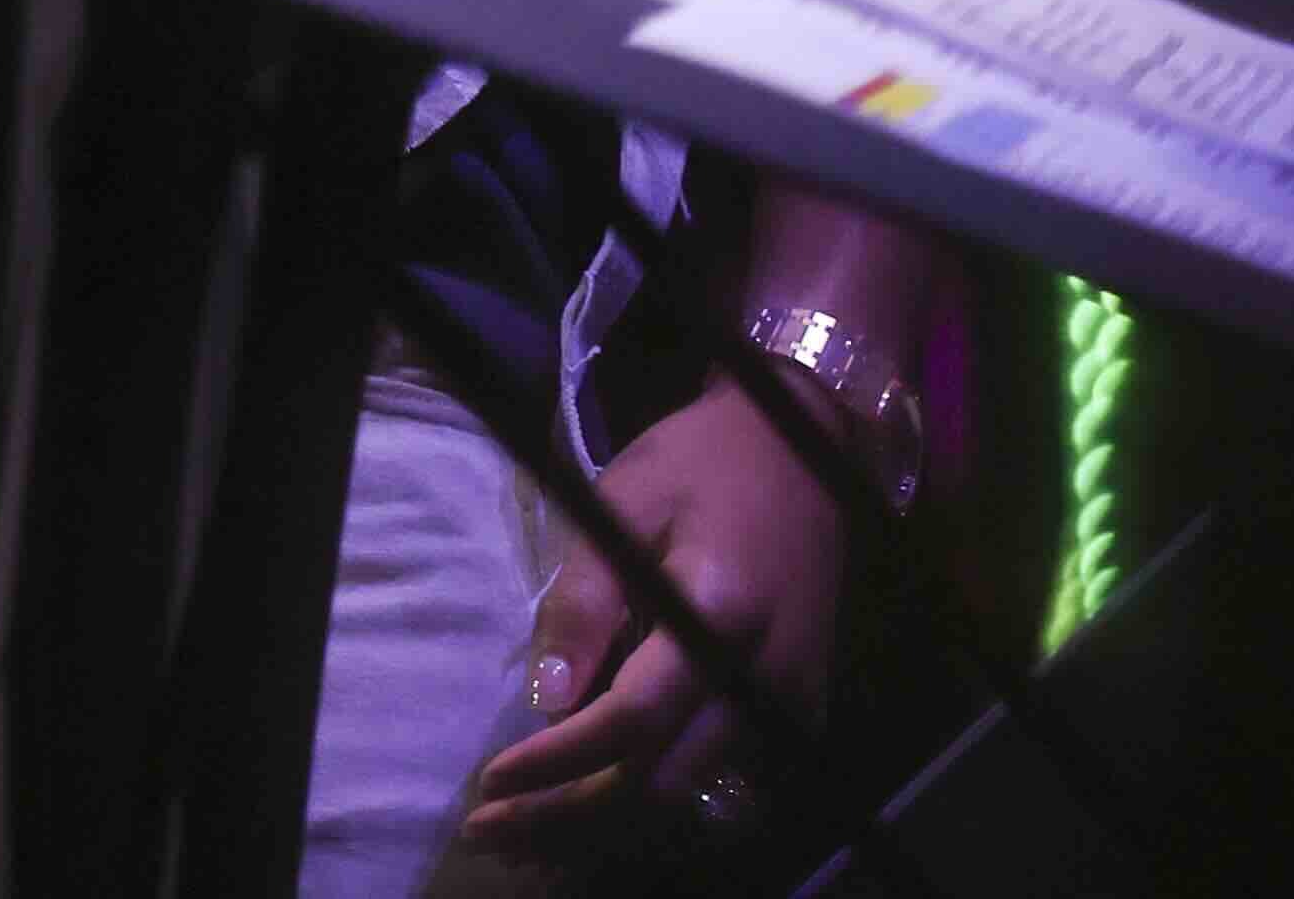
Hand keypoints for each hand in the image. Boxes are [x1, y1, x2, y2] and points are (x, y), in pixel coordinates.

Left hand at [457, 374, 850, 846]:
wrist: (804, 451)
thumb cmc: (703, 464)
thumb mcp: (626, 502)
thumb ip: (585, 602)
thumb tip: (549, 701)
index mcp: (720, 614)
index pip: (631, 721)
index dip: (556, 763)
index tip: (490, 784)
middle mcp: (764, 676)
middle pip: (659, 787)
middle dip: (568, 820)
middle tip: (491, 832)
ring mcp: (790, 702)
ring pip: (689, 801)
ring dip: (605, 828)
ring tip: (528, 842)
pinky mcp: (797, 710)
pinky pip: (722, 783)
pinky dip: (654, 806)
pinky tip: (594, 813)